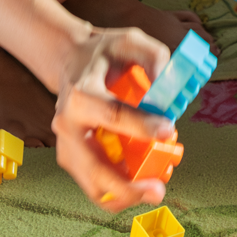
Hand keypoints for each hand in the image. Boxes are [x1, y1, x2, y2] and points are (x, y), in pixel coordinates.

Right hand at [51, 27, 176, 212]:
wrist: (69, 61)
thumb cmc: (103, 54)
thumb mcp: (129, 40)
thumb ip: (154, 55)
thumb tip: (169, 84)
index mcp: (81, 94)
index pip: (112, 115)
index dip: (142, 126)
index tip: (169, 130)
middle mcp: (67, 124)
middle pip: (94, 165)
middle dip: (127, 185)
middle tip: (159, 190)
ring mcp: (66, 145)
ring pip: (92, 185)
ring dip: (125, 195)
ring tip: (155, 190)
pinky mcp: (71, 159)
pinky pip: (95, 186)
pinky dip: (119, 193)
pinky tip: (142, 185)